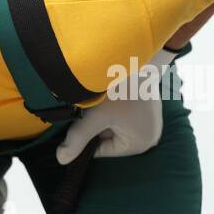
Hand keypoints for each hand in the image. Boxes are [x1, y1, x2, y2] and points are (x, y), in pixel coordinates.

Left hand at [56, 49, 176, 163]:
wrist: (139, 54)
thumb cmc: (120, 87)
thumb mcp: (95, 115)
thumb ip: (77, 138)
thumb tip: (61, 159)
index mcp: (141, 144)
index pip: (102, 150)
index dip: (87, 135)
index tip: (84, 115)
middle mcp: (151, 136)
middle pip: (108, 138)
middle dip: (97, 124)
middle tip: (93, 106)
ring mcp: (152, 121)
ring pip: (114, 124)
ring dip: (104, 114)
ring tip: (101, 99)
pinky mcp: (150, 108)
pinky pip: (124, 115)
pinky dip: (113, 107)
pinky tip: (111, 93)